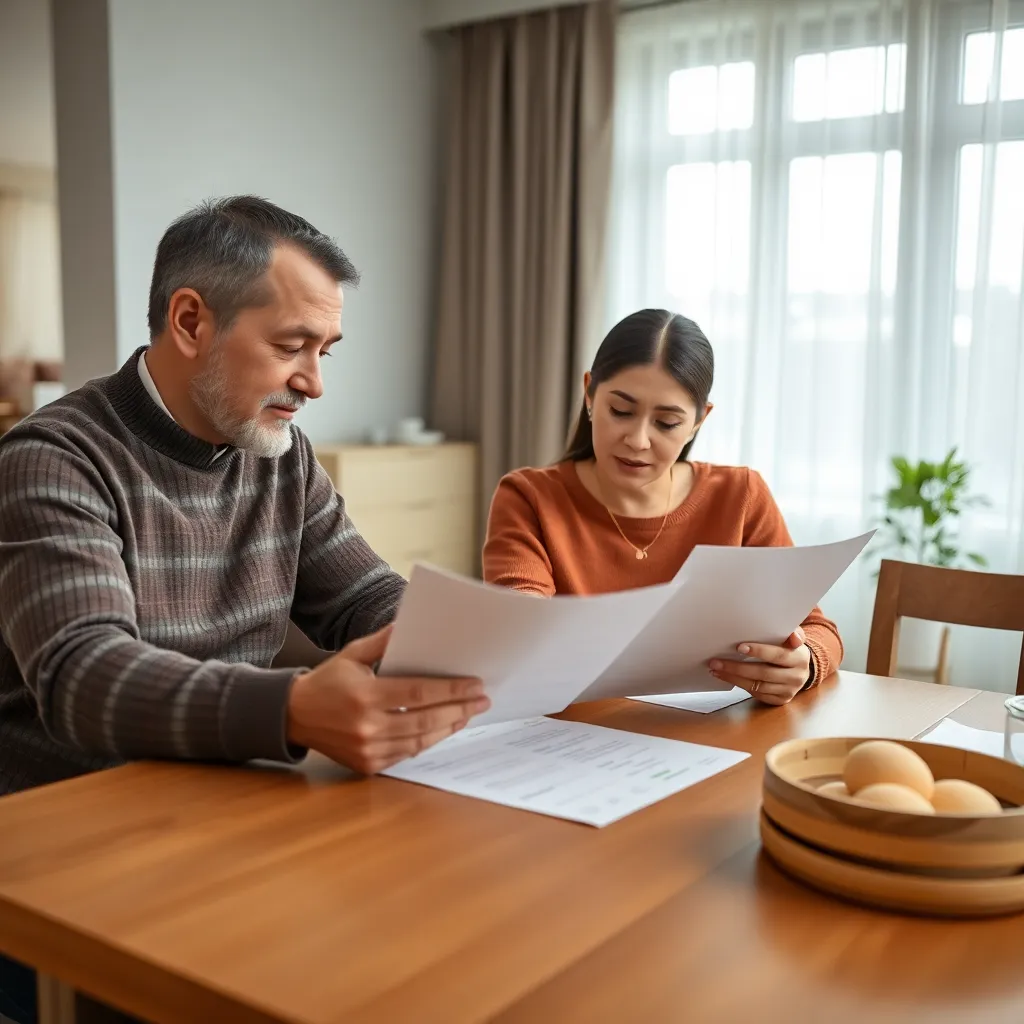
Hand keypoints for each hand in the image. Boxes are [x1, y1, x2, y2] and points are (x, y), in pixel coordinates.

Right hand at [286, 624, 488, 773]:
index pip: (418, 693)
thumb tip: (409, 625)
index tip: (475, 684)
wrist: (294, 716)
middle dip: (460, 709)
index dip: (451, 689)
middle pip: (425, 719)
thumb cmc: (327, 681)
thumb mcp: (352, 654)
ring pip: (420, 740)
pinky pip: (407, 754)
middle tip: (482, 700)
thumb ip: (382, 642)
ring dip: (449, 727)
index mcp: (365, 695)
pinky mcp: (367, 764)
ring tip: (468, 714)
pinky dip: (428, 741)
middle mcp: (367, 726)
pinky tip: (443, 729)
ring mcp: (368, 749)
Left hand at [708, 628, 810, 705]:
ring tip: (716, 669)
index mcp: (799, 658)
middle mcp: (796, 677)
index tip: (739, 647)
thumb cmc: (789, 648)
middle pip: (763, 673)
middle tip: (716, 661)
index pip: (777, 655)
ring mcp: (788, 691)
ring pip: (757, 686)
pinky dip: (740, 685)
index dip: (759, 651)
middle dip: (737, 667)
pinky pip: (757, 694)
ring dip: (734, 678)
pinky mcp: (780, 700)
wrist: (800, 669)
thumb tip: (793, 636)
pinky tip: (726, 677)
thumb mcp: (791, 637)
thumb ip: (791, 632)